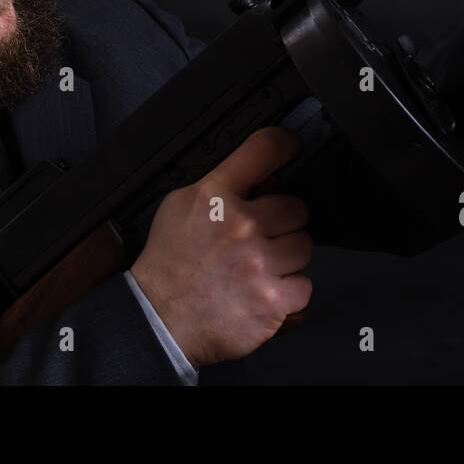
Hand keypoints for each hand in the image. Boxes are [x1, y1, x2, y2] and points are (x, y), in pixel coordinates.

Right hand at [129, 126, 312, 367]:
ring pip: (304, 246)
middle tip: (261, 237)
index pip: (263, 150)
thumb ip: (220, 186)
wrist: (158, 320)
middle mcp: (239, 226)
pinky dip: (288, 293)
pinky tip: (262, 292)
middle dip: (283, 222)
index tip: (293, 146)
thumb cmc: (170, 264)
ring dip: (287, 258)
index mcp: (214, 197)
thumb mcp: (181, 206)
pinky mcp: (272, 300)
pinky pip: (304, 285)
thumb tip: (262, 176)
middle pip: (296, 207)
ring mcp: (258, 264)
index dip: (285, 143)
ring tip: (258, 267)